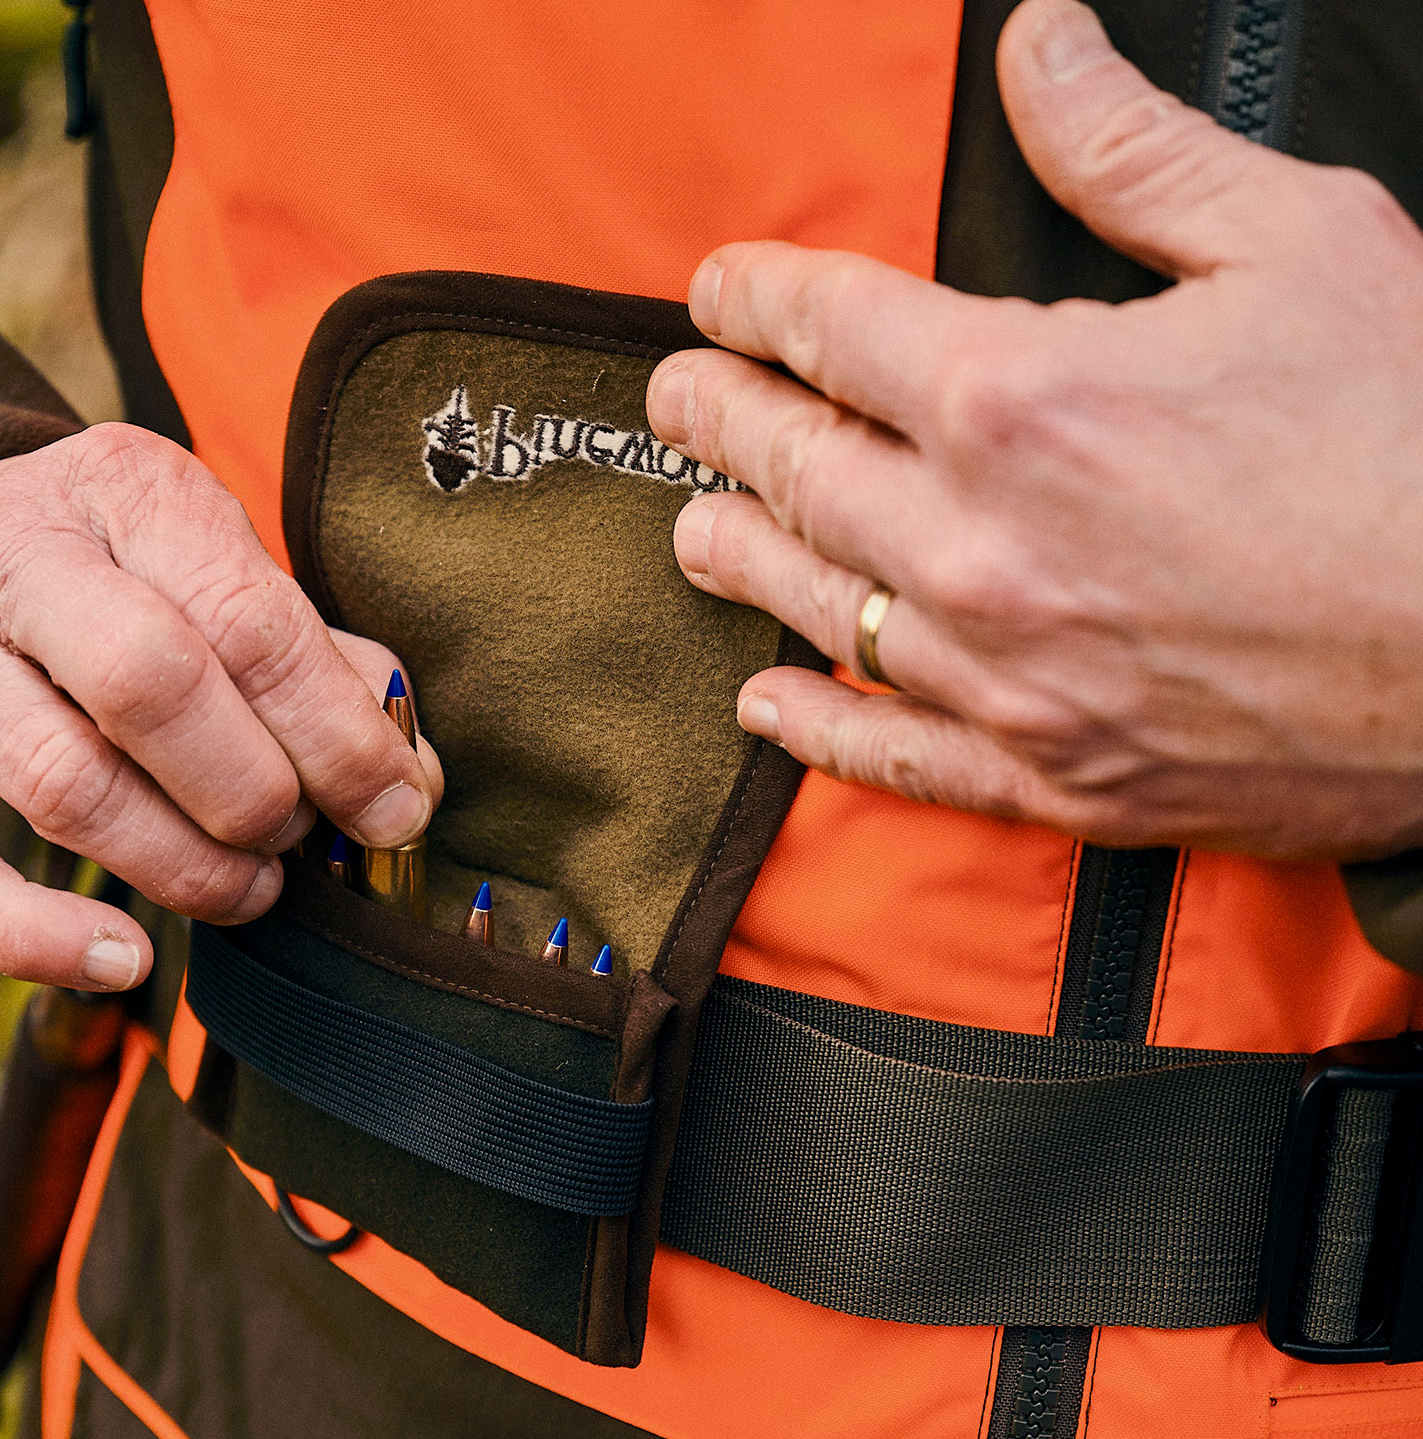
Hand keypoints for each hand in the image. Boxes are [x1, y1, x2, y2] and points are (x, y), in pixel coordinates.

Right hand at [0, 423, 439, 989]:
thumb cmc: (83, 594)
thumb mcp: (192, 574)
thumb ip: (308, 661)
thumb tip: (410, 776)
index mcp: (115, 490)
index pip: (247, 617)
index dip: (339, 733)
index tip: (395, 807)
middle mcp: (3, 558)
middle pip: (153, 688)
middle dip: (257, 794)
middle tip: (297, 842)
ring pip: (66, 787)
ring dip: (182, 868)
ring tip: (241, 891)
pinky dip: (36, 939)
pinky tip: (120, 963)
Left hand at [646, 0, 1422, 863]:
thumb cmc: (1416, 451)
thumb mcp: (1295, 244)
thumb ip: (1134, 152)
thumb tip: (1040, 47)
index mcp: (1022, 399)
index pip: (829, 327)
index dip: (754, 296)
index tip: (721, 290)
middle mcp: (979, 548)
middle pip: (794, 466)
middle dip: (718, 418)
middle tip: (677, 399)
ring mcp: (1002, 676)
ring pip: (814, 608)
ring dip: (737, 556)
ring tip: (696, 526)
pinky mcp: (1045, 776)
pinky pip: (887, 756)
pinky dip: (813, 728)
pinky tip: (765, 702)